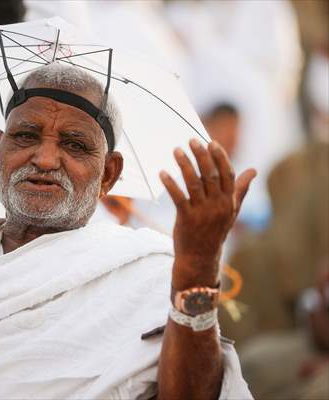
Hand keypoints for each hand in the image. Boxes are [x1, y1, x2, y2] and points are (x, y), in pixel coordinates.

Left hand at [160, 139, 255, 287]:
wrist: (200, 257)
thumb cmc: (215, 231)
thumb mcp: (231, 211)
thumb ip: (240, 189)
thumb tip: (253, 170)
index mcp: (229, 201)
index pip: (227, 174)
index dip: (219, 157)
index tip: (210, 142)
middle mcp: (217, 205)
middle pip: (211, 175)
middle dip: (201, 156)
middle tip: (191, 140)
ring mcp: (202, 212)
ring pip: (194, 183)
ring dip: (184, 165)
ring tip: (176, 151)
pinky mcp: (186, 219)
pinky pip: (178, 198)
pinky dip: (170, 184)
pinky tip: (162, 173)